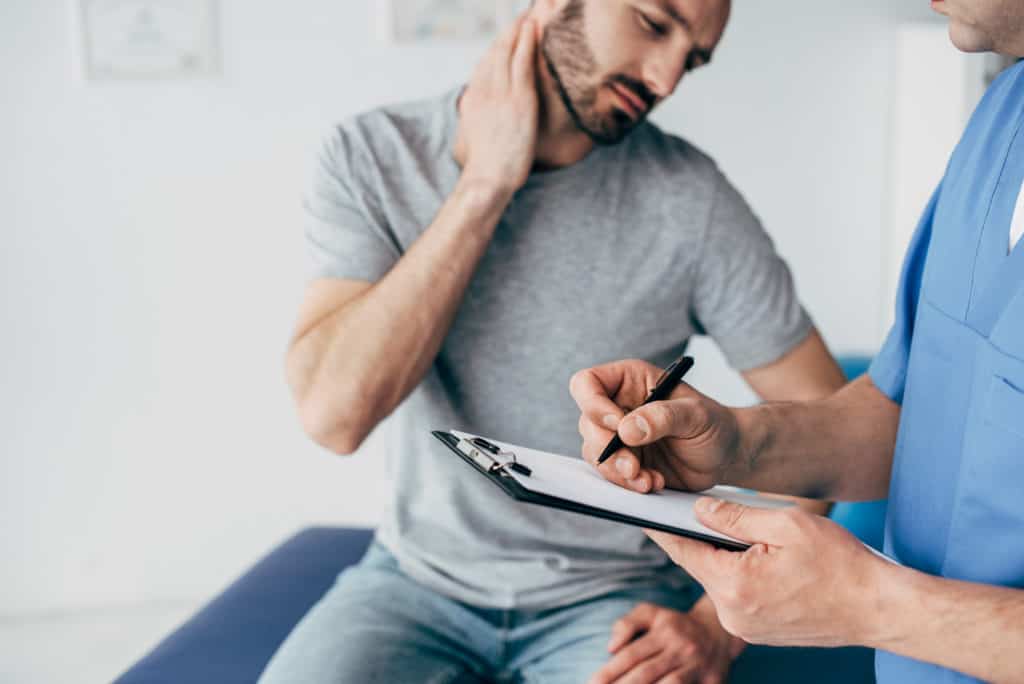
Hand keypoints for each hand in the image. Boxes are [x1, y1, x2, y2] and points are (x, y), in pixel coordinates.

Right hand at [453, 14, 539, 194]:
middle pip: (495, 53)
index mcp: (473, 101)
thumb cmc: (485, 171)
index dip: (496, 48)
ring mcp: (501, 93)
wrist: (488, 179)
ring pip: (508, 52)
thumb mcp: (474, 143)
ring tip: (529, 14)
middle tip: (520, 16)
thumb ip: (477, 127)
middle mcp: (484, 92)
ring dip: (519, 30)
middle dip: (508, 33)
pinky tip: (534, 28)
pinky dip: (528, 42)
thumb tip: (476, 127)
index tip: (506, 37)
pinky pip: (523, 62)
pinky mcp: (519, 99)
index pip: (484, 66)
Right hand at [570, 359, 742, 492]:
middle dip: (607, 450)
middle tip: (633, 466)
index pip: (587, 383)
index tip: (618, 426)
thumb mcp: (696, 415)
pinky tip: (653, 482)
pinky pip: (610, 474)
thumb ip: (662, 417)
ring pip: (594, 453)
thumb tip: (626, 429)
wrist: (726, 456)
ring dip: (618, 472)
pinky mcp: (624, 461)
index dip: (593, 405)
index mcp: (630, 381)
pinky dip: (628, 484)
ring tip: (648, 479)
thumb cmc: (714, 424)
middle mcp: (618, 406)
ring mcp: (619, 436)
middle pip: (587, 424)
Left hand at [588, 599, 743, 683]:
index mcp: (663, 632)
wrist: (720, 631)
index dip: (610, 671)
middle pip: (646, 673)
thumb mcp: (651, 613)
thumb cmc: (675, 624)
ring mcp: (696, 666)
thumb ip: (627, 624)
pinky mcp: (712, 681)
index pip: (630, 655)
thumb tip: (610, 647)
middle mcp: (679, 648)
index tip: (593, 683)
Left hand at [646, 498, 890, 646]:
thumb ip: (735, 516)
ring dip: (728, 558)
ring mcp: (746, 628)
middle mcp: (733, 613)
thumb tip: (699, 510)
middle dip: (705, 538)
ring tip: (754, 538)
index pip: (682, 550)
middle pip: (700, 564)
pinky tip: (765, 562)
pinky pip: (738, 596)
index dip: (661, 528)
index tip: (641, 512)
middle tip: (709, 511)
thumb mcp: (786, 524)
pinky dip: (742, 576)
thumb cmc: (840, 563)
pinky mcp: (759, 633)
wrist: (879, 609)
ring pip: (720, 580)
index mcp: (734, 584)